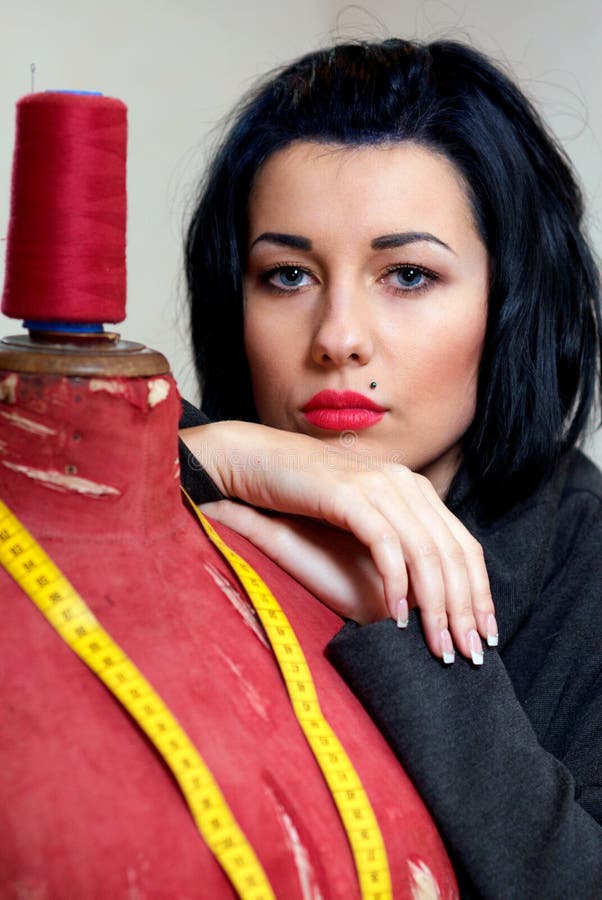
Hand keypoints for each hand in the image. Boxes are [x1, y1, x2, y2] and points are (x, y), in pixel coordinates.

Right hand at [180, 421, 496, 661]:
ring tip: (438, 645)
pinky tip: (397, 618)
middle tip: (469, 653)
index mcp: (415, 490)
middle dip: (465, 608)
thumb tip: (419, 599)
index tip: (485, 635)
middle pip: (453, 553)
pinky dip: (397, 584)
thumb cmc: (305, 500)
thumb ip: (392, 547)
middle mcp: (406, 484)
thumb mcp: (359, 522)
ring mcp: (379, 486)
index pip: (465, 546)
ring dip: (437, 605)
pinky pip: (386, 545)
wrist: (256, 462)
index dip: (479, 593)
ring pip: (426, 553)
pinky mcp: (350, 495)